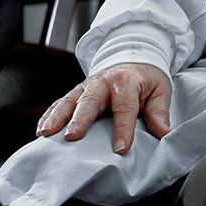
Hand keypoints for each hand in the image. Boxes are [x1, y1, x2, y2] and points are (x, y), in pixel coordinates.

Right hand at [37, 63, 172, 154]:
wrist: (134, 57)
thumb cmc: (146, 79)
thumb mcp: (160, 91)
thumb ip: (159, 113)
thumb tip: (162, 133)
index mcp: (127, 82)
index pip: (125, 107)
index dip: (123, 129)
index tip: (121, 149)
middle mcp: (103, 82)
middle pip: (90, 101)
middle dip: (80, 119)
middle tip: (72, 136)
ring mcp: (86, 87)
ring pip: (68, 101)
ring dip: (57, 118)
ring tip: (47, 134)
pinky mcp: (76, 92)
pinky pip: (60, 104)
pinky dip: (49, 116)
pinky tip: (42, 131)